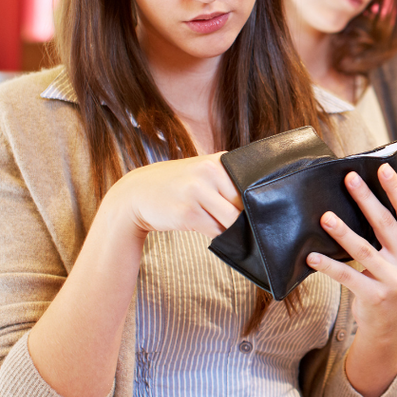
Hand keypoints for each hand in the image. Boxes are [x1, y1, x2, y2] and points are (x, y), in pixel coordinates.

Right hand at [105, 153, 241, 240]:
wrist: (136, 194)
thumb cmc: (177, 186)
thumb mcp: (202, 172)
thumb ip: (228, 182)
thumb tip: (260, 205)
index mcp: (218, 161)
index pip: (250, 187)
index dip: (251, 201)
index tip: (246, 208)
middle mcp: (209, 172)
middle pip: (243, 204)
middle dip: (240, 217)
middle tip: (227, 218)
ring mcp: (197, 192)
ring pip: (231, 220)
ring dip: (228, 228)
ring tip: (213, 221)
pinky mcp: (188, 213)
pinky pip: (216, 231)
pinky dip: (216, 235)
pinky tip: (202, 226)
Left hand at [306, 164, 396, 337]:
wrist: (389, 323)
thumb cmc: (389, 278)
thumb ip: (391, 233)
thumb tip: (364, 195)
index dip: (396, 189)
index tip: (383, 168)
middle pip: (386, 224)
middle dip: (366, 199)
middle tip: (349, 179)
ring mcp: (395, 280)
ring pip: (364, 250)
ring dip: (343, 232)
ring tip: (325, 217)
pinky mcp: (376, 297)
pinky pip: (348, 276)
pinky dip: (328, 266)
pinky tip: (312, 256)